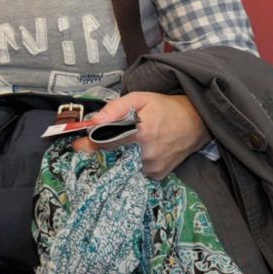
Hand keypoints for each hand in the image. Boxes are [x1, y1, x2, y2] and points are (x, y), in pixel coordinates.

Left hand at [73, 91, 207, 178]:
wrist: (196, 122)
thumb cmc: (165, 107)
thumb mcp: (140, 98)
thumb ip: (115, 109)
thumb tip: (93, 121)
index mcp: (140, 133)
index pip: (105, 143)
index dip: (88, 145)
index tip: (76, 145)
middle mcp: (146, 154)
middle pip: (113, 155)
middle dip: (108, 148)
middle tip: (113, 137)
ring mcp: (152, 167)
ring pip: (125, 164)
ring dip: (124, 155)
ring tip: (135, 141)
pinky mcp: (158, 175)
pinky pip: (138, 171)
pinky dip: (136, 162)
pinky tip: (144, 150)